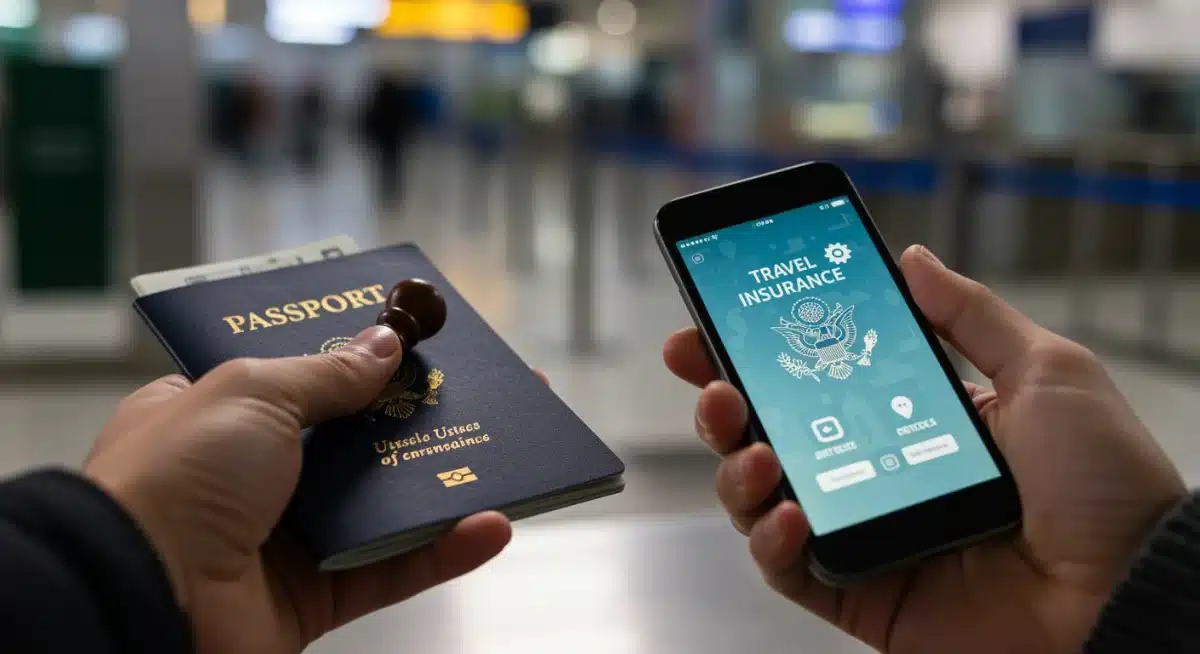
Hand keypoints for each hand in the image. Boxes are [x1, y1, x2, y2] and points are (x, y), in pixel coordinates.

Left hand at [84, 326, 520, 653]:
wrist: (142, 597)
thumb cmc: (174, 479)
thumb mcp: (252, 393)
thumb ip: (328, 372)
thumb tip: (385, 344)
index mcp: (219, 415)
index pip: (303, 376)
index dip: (361, 356)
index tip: (419, 339)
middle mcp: (254, 474)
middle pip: (357, 439)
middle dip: (420, 415)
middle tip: (483, 390)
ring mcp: (286, 537)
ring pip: (383, 503)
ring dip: (445, 479)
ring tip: (507, 448)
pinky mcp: (315, 596)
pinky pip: (392, 568)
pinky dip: (444, 549)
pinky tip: (492, 523)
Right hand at [663, 245, 1186, 653]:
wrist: (1131, 589)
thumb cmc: (1103, 482)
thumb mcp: (1044, 370)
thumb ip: (968, 313)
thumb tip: (911, 258)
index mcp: (908, 418)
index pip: (812, 378)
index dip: (752, 351)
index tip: (708, 323)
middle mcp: (874, 472)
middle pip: (768, 434)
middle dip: (722, 404)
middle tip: (713, 382)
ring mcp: (863, 533)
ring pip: (760, 500)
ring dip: (736, 469)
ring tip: (757, 449)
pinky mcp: (859, 592)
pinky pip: (788, 570)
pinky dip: (770, 543)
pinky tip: (789, 516)